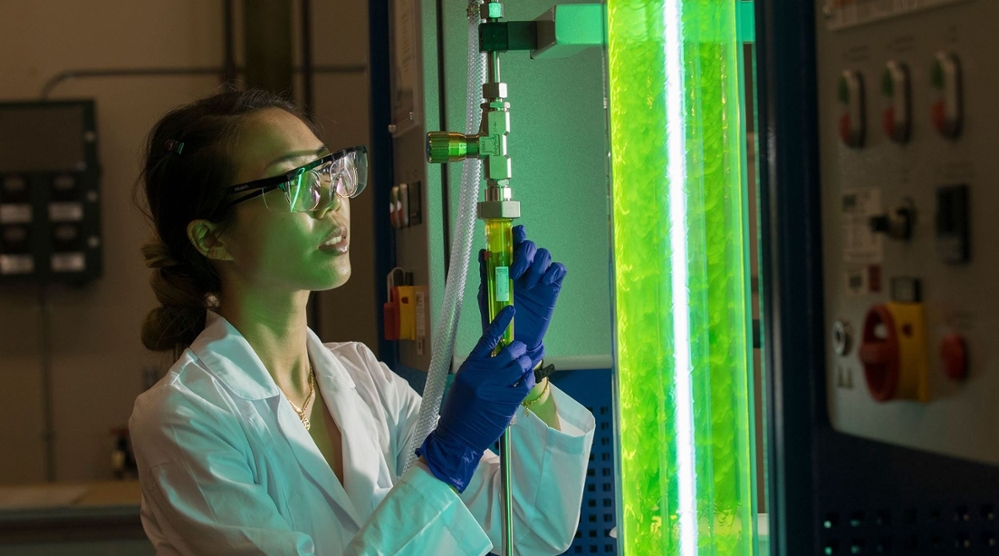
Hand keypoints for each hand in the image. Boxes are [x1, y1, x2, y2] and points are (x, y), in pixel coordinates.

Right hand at [416, 306, 534, 491]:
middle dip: (520, 348)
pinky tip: (527, 378)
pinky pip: (526, 383)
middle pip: (511, 350)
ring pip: (522, 365)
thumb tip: (500, 355)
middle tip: (523, 349)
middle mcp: (485, 374)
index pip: (488, 338)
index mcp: (470, 366)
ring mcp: (498, 388)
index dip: (501, 322)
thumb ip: (480, 367)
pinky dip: (529, 378)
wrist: (458, 437)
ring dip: (528, 361)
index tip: (511, 310)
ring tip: (529, 360)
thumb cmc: (459, 410)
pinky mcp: (508, 402)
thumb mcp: (463, 382)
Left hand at [478, 225, 566, 367]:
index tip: (513, 237)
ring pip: (545, 254)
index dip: (516, 233)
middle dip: (524, 255)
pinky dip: (552, 272)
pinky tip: (543, 284)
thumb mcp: (487, 296)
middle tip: (515, 273)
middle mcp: (525, 267)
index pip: (514, 241)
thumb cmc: (499, 318)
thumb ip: (486, 275)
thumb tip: (483, 253)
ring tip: (528, 285)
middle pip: (530, 245)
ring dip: (536, 266)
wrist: (515, 340)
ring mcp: (539, 276)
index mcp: (508, 265)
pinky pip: (559, 269)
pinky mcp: (552, 287)